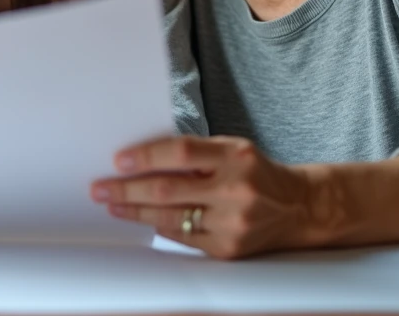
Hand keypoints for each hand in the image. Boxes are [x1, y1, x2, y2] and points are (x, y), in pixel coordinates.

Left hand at [91, 135, 317, 258]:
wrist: (299, 207)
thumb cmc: (256, 171)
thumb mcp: (231, 149)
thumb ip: (194, 153)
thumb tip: (141, 159)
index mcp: (236, 157)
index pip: (181, 152)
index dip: (146, 156)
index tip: (118, 160)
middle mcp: (236, 190)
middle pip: (168, 189)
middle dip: (128, 189)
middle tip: (100, 188)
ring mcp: (233, 223)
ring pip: (171, 218)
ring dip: (136, 211)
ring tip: (112, 205)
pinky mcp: (228, 249)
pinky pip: (183, 237)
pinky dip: (161, 226)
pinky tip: (143, 218)